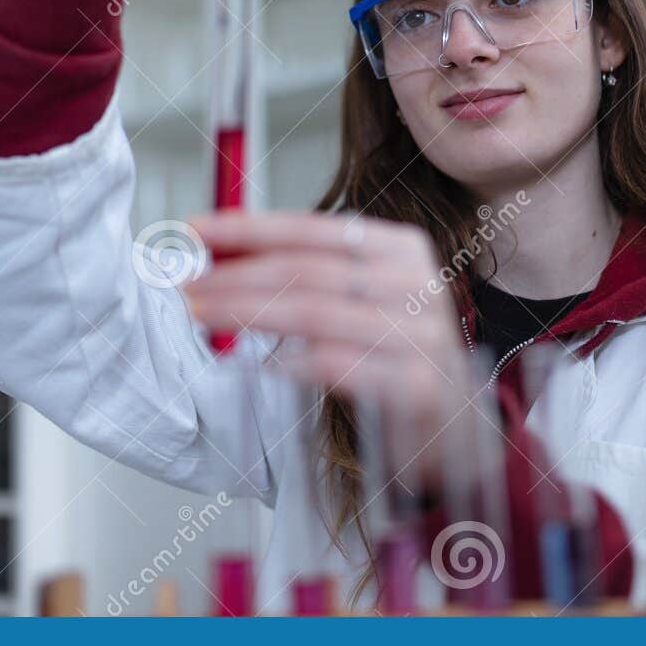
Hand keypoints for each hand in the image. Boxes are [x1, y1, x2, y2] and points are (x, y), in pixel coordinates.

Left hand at [181, 211, 471, 427]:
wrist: (457, 418)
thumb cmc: (395, 351)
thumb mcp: (360, 297)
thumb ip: (306, 273)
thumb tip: (224, 253)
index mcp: (400, 249)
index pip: (312, 229)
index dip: (248, 228)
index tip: (196, 230)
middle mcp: (415, 284)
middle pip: (306, 270)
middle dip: (236, 276)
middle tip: (188, 285)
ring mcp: (420, 334)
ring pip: (314, 314)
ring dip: (247, 313)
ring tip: (203, 315)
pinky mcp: (417, 385)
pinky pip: (341, 366)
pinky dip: (294, 363)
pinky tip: (261, 365)